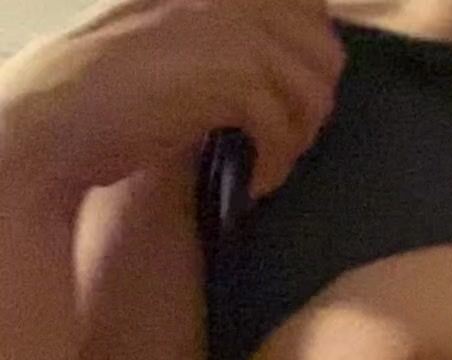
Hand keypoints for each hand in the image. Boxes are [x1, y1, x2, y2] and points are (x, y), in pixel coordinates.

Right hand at [0, 0, 343, 202]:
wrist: (55, 121)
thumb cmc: (111, 94)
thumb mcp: (182, 49)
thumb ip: (236, 42)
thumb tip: (315, 60)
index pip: (310, 7)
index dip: (311, 58)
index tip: (290, 101)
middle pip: (325, 52)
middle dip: (309, 108)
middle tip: (280, 144)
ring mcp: (232, 29)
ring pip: (313, 91)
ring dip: (294, 140)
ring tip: (265, 164)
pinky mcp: (232, 73)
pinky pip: (283, 125)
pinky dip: (273, 163)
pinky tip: (249, 180)